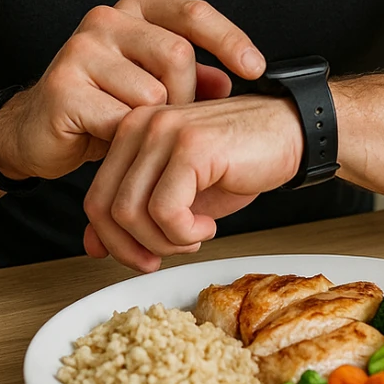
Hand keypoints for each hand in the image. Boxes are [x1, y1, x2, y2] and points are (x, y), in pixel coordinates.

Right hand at [0, 0, 266, 183]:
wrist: (37, 132)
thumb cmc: (103, 105)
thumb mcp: (153, 85)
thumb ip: (191, 79)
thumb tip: (231, 83)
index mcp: (132, 10)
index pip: (192, 13)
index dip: (229, 39)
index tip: (256, 69)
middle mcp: (104, 20)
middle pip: (176, 54)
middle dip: (186, 96)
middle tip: (174, 122)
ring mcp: (80, 51)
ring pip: (151, 92)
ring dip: (153, 124)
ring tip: (135, 132)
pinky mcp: (62, 88)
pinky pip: (120, 120)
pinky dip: (127, 139)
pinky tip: (113, 142)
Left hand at [81, 92, 304, 271]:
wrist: (290, 133)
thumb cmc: (238, 162)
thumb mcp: (178, 195)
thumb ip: (135, 215)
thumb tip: (93, 246)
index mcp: (130, 132)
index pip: (96, 199)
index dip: (114, 242)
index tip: (143, 258)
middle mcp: (140, 125)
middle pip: (107, 209)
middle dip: (135, 248)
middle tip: (168, 256)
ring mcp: (164, 132)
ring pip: (132, 213)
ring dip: (165, 241)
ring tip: (195, 235)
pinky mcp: (191, 147)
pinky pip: (166, 211)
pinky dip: (186, 233)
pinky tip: (209, 225)